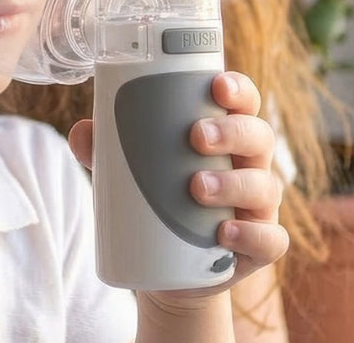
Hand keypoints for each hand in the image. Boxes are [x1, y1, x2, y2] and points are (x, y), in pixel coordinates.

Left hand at [68, 70, 287, 302]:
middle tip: (196, 136)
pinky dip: (252, 234)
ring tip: (197, 185)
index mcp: (225, 134)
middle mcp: (248, 164)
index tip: (216, 85)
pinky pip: (271, 239)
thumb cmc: (156, 197)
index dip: (237, 88)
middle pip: (258, 136)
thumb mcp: (130, 170)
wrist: (168, 269)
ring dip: (234, 182)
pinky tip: (226, 231)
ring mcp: (258, 207)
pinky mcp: (258, 247)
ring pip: (264, 185)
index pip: (242, 101)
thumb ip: (106, 149)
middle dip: (232, 131)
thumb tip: (81, 133)